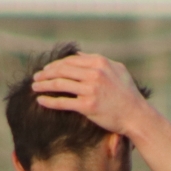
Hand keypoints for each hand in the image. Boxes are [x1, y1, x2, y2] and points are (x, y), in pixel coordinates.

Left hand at [29, 52, 155, 139]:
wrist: (136, 115)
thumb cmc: (128, 94)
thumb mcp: (117, 70)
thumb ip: (99, 60)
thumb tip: (79, 54)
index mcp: (100, 62)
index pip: (71, 60)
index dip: (56, 64)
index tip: (47, 69)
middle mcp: (94, 73)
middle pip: (62, 70)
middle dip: (46, 73)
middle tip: (36, 78)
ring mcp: (90, 89)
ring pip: (60, 84)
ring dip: (44, 85)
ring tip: (34, 87)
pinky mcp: (88, 106)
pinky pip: (63, 102)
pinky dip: (49, 101)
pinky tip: (40, 100)